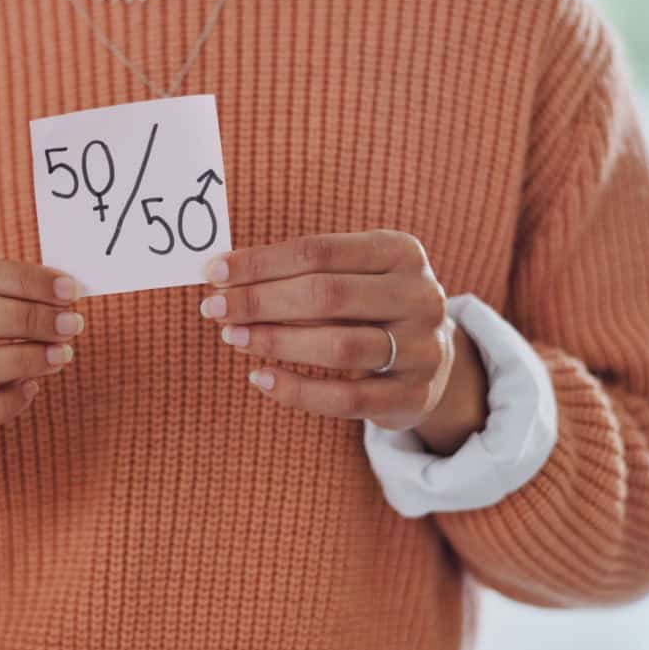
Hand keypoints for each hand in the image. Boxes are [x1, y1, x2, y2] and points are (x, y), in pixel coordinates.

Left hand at [200, 231, 487, 452]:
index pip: (319, 251)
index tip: (214, 273)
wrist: (434, 359)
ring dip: (276, 342)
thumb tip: (223, 277)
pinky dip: (297, 390)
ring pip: (338, 347)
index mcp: (400, 252)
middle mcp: (419, 296)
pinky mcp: (413, 396)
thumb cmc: (371, 306)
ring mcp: (421, 349)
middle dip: (261, 301)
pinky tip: (260, 378)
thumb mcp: (353, 274)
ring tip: (234, 338)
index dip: (261, 263)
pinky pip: (346, 398)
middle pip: (327, 295)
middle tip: (213, 309)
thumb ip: (301, 271)